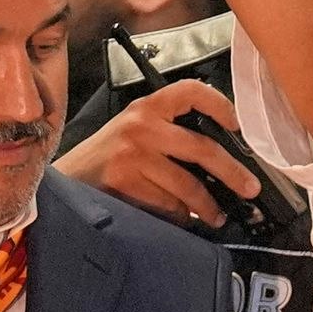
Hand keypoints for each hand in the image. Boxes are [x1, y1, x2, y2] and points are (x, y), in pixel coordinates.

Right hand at [62, 78, 264, 229]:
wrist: (62, 181)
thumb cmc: (104, 160)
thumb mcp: (132, 131)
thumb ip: (169, 134)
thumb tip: (223, 158)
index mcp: (146, 108)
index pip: (191, 92)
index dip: (222, 105)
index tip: (239, 126)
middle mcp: (141, 127)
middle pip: (203, 149)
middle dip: (233, 173)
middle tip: (250, 188)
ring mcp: (133, 156)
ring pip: (188, 186)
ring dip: (207, 207)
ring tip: (215, 216)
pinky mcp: (126, 184)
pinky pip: (168, 207)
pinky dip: (179, 217)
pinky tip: (180, 219)